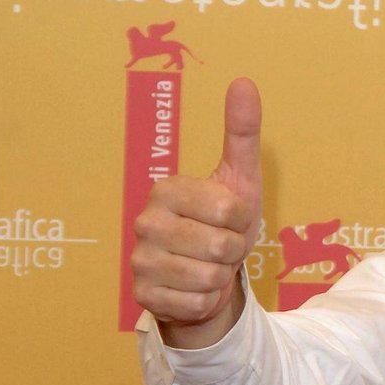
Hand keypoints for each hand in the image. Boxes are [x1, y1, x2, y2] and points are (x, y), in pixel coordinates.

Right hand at [132, 78, 262, 347]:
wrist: (209, 273)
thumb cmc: (225, 222)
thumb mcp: (240, 177)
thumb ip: (241, 131)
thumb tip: (243, 82)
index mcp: (167, 189)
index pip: (230, 209)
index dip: (243, 219)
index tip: (231, 217)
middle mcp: (144, 222)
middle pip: (221, 245)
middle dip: (234, 249)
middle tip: (221, 245)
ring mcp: (140, 261)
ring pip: (211, 276)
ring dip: (221, 274)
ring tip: (209, 263)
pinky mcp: (144, 296)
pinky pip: (199, 302)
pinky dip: (208, 299)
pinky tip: (196, 287)